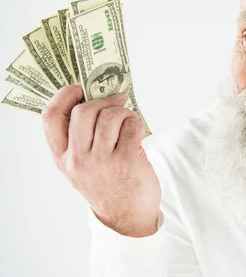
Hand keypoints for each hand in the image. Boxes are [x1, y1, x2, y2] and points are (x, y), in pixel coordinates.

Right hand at [41, 85, 160, 236]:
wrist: (127, 214)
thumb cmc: (106, 183)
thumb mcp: (80, 165)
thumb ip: (78, 138)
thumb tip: (93, 98)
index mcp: (61, 157)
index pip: (51, 118)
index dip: (64, 96)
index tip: (80, 87)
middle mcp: (77, 159)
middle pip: (83, 111)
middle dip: (103, 100)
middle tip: (117, 101)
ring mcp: (102, 160)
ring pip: (110, 115)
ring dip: (123, 112)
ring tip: (128, 120)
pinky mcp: (126, 159)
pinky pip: (131, 125)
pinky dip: (136, 123)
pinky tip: (137, 132)